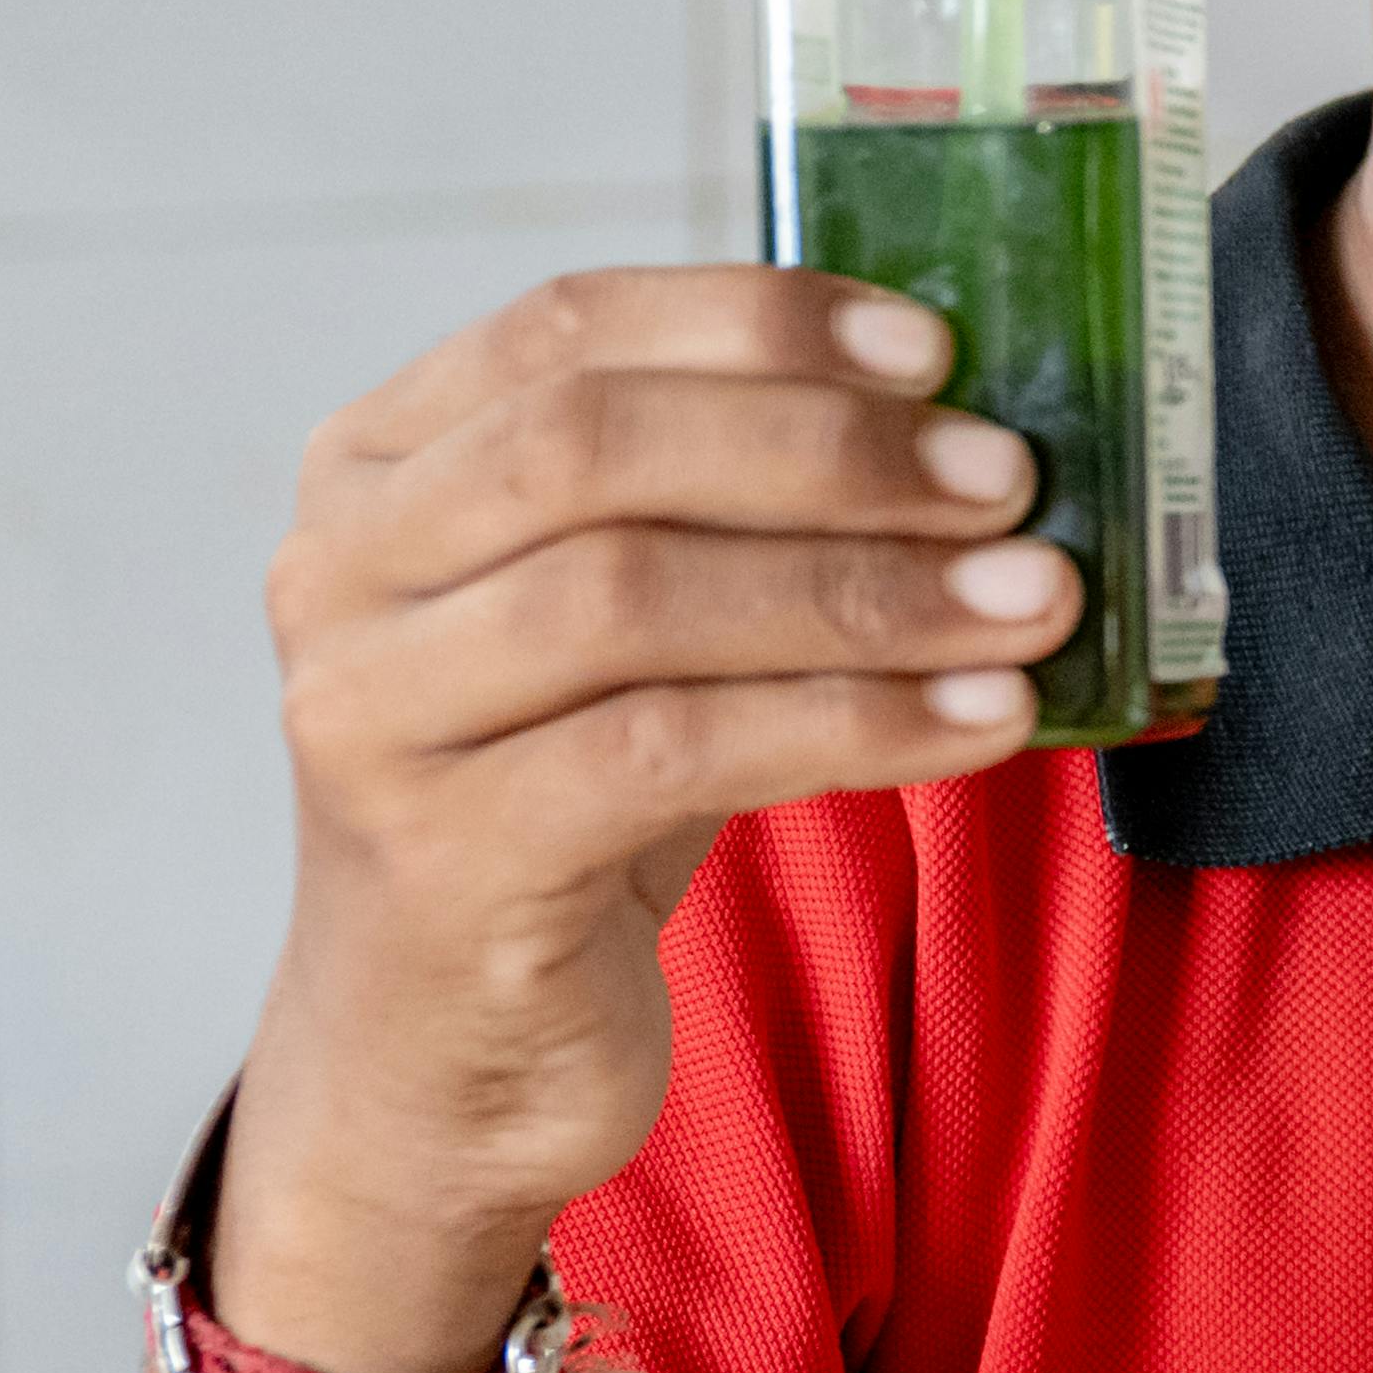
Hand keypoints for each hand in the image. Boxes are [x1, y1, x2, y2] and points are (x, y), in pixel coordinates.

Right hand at [220, 270, 1072, 1372]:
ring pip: (632, 598)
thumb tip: (968, 424)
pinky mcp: (438, 859)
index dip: (757, 321)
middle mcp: (340, 573)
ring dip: (865, 591)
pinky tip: (986, 721)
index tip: (936, 346)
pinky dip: (851, 724)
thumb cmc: (571, 804)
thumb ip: (732, 510)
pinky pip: (668, 755)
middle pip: (592, 449)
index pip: (566, 330)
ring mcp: (369, 717)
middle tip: (1005, 479)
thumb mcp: (637, 627)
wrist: (442, 1051)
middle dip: (826, 451)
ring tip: (1033, 602)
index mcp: (381, 468)